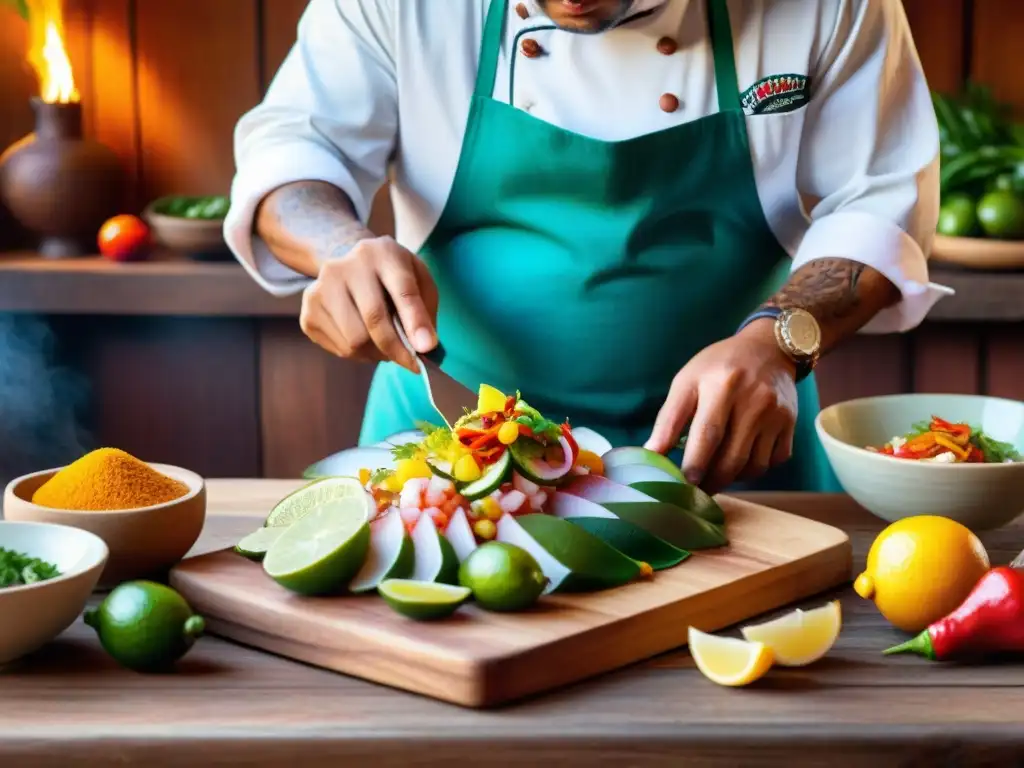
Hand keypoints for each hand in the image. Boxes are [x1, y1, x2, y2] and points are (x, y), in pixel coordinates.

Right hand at [299, 235, 439, 371]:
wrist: (349, 266)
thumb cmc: (391, 277)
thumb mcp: (418, 280)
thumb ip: (425, 311)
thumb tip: (425, 348)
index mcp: (382, 254)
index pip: (402, 290)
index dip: (415, 322)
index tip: (426, 348)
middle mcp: (346, 266)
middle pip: (373, 319)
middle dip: (396, 349)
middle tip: (410, 362)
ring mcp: (321, 288)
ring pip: (355, 341)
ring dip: (377, 353)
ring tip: (384, 344)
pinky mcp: (308, 312)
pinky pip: (340, 349)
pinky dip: (359, 354)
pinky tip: (364, 338)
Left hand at [644, 320, 798, 493]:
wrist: (769, 349)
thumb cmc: (719, 366)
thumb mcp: (687, 381)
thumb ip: (669, 418)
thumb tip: (651, 453)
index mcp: (722, 385)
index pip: (707, 434)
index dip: (694, 465)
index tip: (681, 486)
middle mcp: (754, 400)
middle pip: (732, 457)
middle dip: (711, 482)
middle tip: (694, 492)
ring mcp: (776, 414)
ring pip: (753, 466)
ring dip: (731, 478)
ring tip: (714, 475)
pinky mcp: (791, 424)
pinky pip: (772, 461)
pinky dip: (753, 470)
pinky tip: (738, 461)